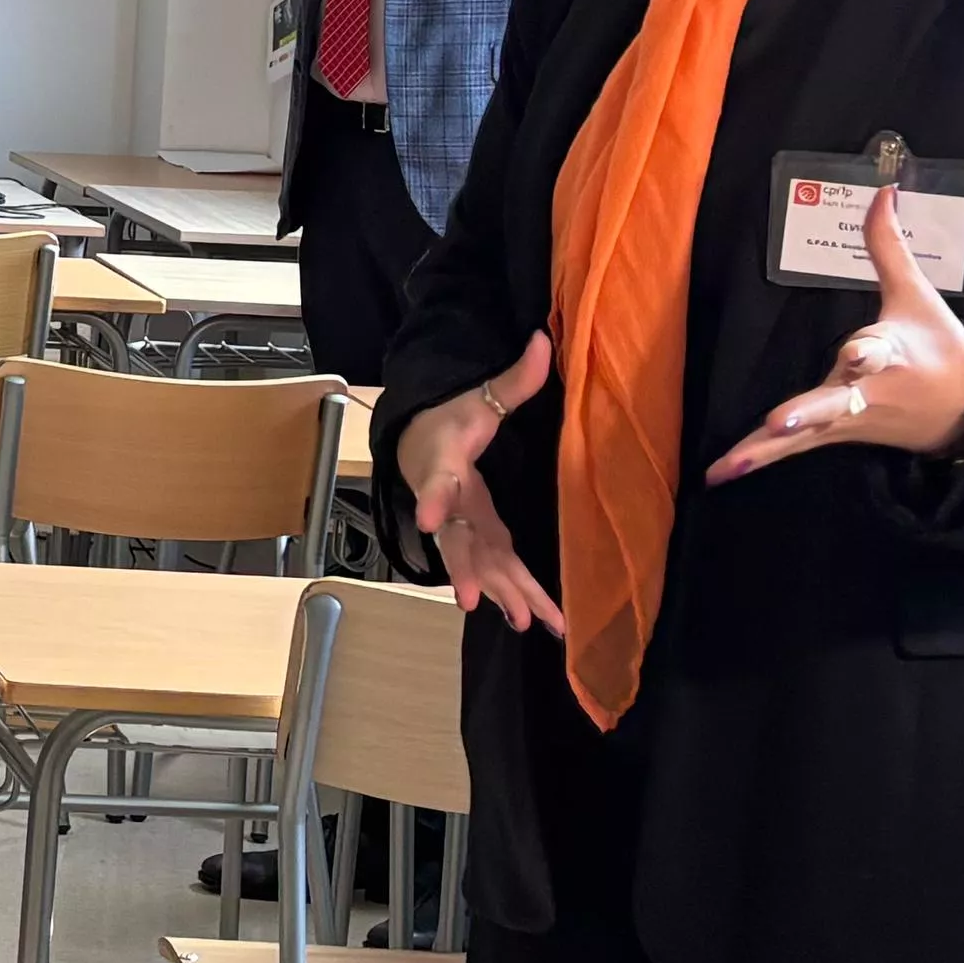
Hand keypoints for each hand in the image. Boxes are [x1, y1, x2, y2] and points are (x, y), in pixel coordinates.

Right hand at [400, 330, 563, 635]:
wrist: (420, 440)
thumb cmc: (450, 417)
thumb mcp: (479, 394)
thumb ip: (516, 376)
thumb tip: (543, 340)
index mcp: (446, 462)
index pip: (437, 481)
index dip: (433, 499)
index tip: (427, 520)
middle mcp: (449, 501)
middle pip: (454, 537)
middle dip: (463, 567)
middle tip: (469, 597)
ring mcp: (461, 524)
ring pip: (478, 562)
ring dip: (499, 592)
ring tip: (524, 622)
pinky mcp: (477, 536)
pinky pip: (494, 569)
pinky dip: (513, 594)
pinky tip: (536, 620)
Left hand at [707, 191, 963, 481]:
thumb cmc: (938, 347)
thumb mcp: (916, 295)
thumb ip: (888, 246)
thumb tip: (882, 190)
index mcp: (891, 355)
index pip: (877, 351)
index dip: (867, 352)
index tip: (858, 352)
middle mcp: (867, 392)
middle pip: (835, 402)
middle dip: (808, 412)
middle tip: (780, 422)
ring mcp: (848, 420)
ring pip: (805, 435)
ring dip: (766, 449)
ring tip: (728, 465)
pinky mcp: (834, 435)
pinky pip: (791, 451)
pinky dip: (758, 460)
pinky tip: (719, 474)